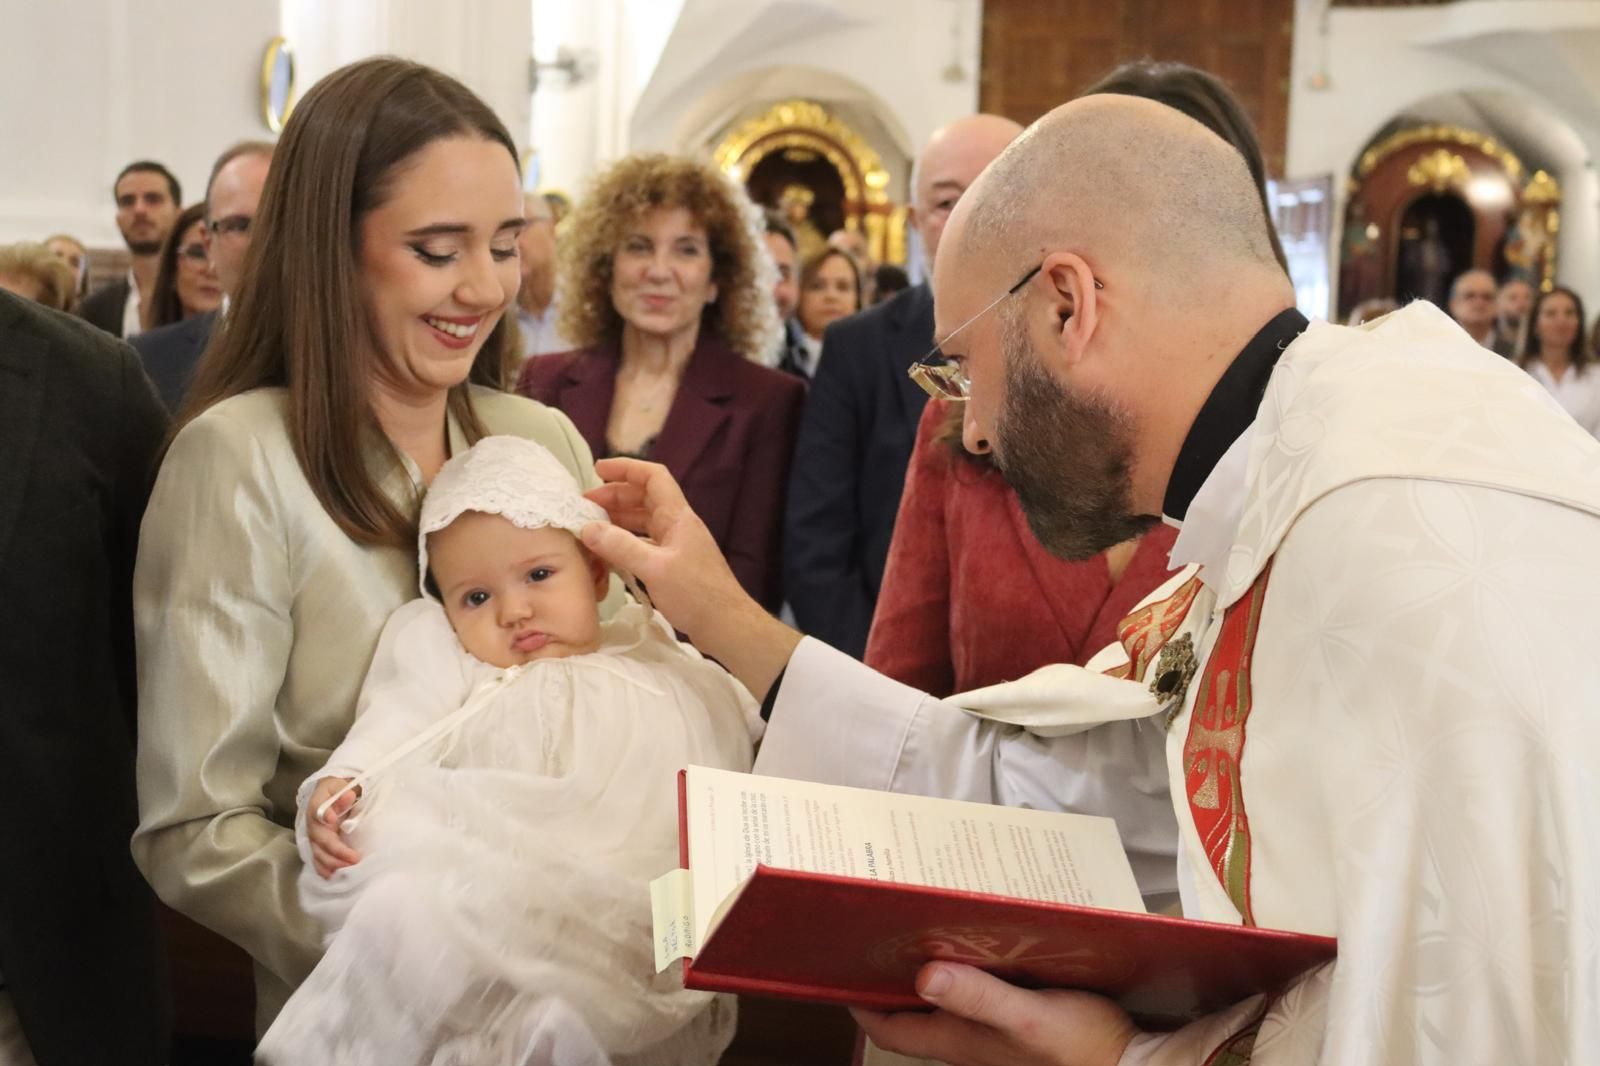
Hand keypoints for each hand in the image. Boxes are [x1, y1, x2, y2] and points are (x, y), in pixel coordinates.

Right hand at [307, 777, 361, 878]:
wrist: (329, 794)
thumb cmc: (337, 790)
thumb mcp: (340, 785)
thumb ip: (343, 791)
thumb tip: (348, 796)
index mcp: (317, 805)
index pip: (318, 811)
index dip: (324, 816)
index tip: (332, 820)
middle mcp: (312, 823)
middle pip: (320, 839)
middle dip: (336, 851)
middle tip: (354, 858)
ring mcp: (314, 837)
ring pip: (317, 853)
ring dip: (332, 863)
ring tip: (348, 871)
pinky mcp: (317, 846)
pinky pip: (318, 860)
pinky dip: (324, 870)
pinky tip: (333, 877)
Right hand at [583, 458, 799, 697]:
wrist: (726, 625)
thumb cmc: (696, 594)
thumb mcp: (654, 568)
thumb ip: (620, 547)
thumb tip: (587, 528)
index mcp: (678, 517)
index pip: (653, 477)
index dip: (626, 468)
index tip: (598, 469)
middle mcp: (677, 526)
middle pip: (644, 498)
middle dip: (614, 496)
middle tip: (584, 506)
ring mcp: (676, 546)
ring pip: (642, 523)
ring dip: (617, 521)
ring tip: (590, 528)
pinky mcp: (673, 565)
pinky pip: (644, 544)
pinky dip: (625, 544)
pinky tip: (607, 554)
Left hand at [852, 962, 1139, 1065]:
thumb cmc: (1082, 1045)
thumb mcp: (1029, 1017)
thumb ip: (978, 997)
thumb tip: (923, 975)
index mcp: (959, 1041)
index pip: (889, 1028)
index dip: (861, 1002)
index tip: (843, 965)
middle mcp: (967, 1044)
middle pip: (910, 1016)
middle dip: (890, 982)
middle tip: (880, 936)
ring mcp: (991, 1040)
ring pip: (942, 1007)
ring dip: (926, 975)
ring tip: (921, 931)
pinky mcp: (1016, 1030)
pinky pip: (974, 1002)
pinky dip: (963, 977)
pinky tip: (976, 950)